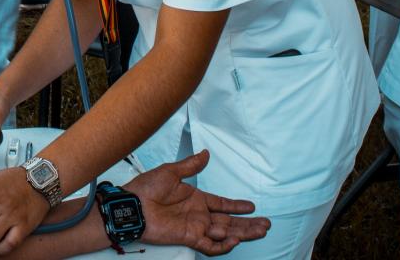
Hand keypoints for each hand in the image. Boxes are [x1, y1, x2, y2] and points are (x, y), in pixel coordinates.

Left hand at [125, 150, 269, 255]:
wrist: (133, 204)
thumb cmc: (147, 187)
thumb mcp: (171, 171)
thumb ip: (190, 165)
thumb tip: (205, 154)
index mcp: (196, 198)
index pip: (221, 204)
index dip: (236, 206)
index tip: (252, 206)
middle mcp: (198, 214)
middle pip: (229, 221)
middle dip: (248, 224)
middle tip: (266, 224)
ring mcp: (195, 227)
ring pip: (224, 233)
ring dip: (242, 233)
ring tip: (259, 231)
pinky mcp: (188, 237)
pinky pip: (209, 245)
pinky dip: (223, 245)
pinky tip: (234, 240)